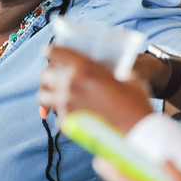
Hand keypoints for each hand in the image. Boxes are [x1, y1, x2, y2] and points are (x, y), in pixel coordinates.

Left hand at [39, 46, 153, 131]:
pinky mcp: (68, 122)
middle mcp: (70, 84)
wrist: (137, 130)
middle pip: (44, 75)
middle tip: (56, 76)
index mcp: (83, 67)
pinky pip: (57, 115)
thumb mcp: (126, 77)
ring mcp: (66, 105)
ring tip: (59, 95)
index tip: (48, 52)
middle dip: (49, 75)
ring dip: (49, 94)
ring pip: (43, 97)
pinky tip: (75, 113)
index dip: (50, 51)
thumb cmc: (135, 102)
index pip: (55, 52)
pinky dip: (63, 113)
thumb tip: (110, 70)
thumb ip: (112, 70)